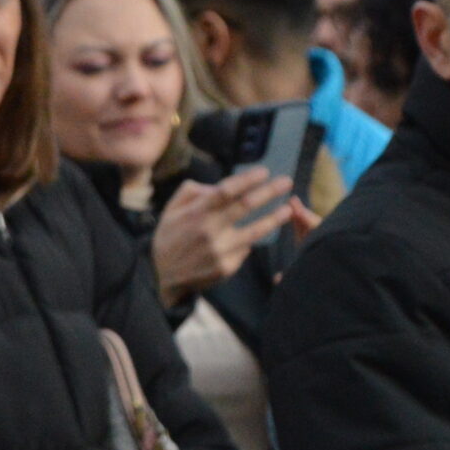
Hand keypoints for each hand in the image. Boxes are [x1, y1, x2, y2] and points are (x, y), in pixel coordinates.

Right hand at [152, 168, 294, 305]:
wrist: (162, 277)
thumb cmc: (169, 238)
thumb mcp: (171, 210)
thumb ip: (191, 192)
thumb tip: (216, 186)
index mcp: (195, 214)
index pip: (226, 191)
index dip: (248, 180)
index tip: (264, 172)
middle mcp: (209, 231)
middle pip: (246, 206)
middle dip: (270, 191)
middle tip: (286, 182)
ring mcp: (219, 251)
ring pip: (255, 230)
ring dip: (275, 218)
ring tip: (287, 209)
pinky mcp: (226, 267)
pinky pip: (244, 250)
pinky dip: (249, 242)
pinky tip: (252, 237)